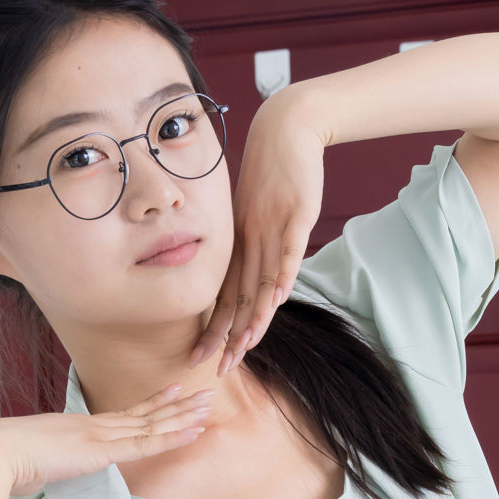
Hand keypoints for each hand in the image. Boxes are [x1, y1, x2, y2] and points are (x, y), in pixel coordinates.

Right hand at [0, 382, 214, 498]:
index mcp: (76, 428)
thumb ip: (40, 468)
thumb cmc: (1, 463)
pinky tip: (194, 430)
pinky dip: (173, 436)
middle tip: (204, 392)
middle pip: (143, 414)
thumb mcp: (29, 465)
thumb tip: (35, 476)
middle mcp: (92, 425)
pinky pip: (146, 443)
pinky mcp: (101, 450)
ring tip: (209, 405)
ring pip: (151, 424)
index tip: (171, 392)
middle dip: (176, 405)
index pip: (122, 416)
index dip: (150, 405)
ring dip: (182, 415)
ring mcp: (98, 435)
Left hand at [190, 95, 325, 377]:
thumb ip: (255, 247)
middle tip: (217, 367)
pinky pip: (289, 250)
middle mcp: (251, 242)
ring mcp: (273, 230)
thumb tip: (255, 281)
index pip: (227, 296)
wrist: (283, 132)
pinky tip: (277, 299)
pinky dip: (283, 274)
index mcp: (240, 246)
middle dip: (229, 335)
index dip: (216, 328)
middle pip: (240, 297)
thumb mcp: (258, 215)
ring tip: (246, 345)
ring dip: (254, 316)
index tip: (203, 356)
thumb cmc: (271, 175)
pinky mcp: (296, 216)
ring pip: (262, 280)